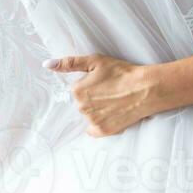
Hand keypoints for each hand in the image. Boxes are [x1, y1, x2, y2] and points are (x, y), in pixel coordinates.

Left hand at [43, 53, 162, 136]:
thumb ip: (70, 63)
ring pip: (89, 115)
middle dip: (93, 97)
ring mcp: (92, 121)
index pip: (77, 89)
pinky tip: (112, 114)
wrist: (145, 88)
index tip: (103, 82)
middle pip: (82, 103)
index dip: (91, 84)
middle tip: (110, 91)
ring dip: (98, 110)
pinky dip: (100, 123)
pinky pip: (93, 129)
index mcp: (77, 91)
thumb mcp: (96, 61)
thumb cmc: (122, 72)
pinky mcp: (103, 131)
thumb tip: (47, 65)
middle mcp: (81, 108)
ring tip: (115, 101)